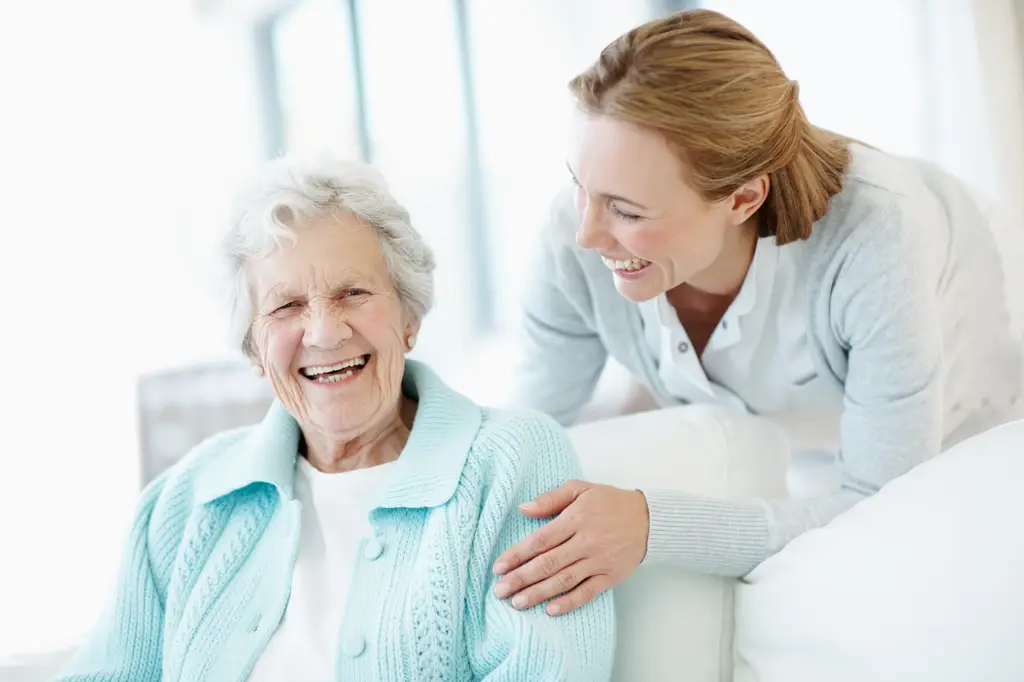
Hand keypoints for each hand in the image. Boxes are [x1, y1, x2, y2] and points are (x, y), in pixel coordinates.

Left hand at [492, 480, 649, 615]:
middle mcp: (586, 542)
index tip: (498, 567)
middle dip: (521, 579)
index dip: (517, 555)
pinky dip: (569, 602)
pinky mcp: (610, 576)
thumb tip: (523, 509)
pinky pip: (587, 592)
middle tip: (499, 591)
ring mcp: (599, 561)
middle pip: (548, 563)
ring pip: (564, 580)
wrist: (649, 519)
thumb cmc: (610, 502)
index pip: (540, 540)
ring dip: (538, 593)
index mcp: (576, 518)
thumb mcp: (580, 488)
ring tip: (517, 603)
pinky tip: (551, 610)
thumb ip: (551, 498)